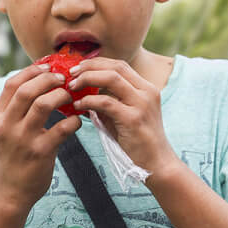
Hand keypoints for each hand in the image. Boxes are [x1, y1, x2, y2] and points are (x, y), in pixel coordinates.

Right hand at [0, 65, 82, 212]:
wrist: (9, 193)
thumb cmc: (12, 158)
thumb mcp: (5, 132)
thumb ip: (16, 111)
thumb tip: (39, 84)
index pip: (12, 84)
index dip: (32, 70)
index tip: (48, 65)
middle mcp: (7, 126)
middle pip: (27, 89)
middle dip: (48, 79)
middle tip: (64, 79)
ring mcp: (23, 139)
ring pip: (43, 104)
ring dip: (62, 96)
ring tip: (71, 98)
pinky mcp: (40, 153)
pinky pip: (62, 129)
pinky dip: (74, 121)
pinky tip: (77, 122)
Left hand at [68, 58, 178, 177]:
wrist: (157, 164)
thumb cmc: (138, 142)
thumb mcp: (125, 115)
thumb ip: (110, 101)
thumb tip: (85, 92)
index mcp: (147, 88)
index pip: (120, 65)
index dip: (97, 63)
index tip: (78, 68)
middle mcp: (147, 91)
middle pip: (115, 67)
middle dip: (89, 67)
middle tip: (70, 74)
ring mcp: (142, 104)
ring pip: (111, 79)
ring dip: (87, 79)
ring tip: (72, 86)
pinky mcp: (133, 118)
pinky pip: (106, 102)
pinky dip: (89, 100)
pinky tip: (79, 106)